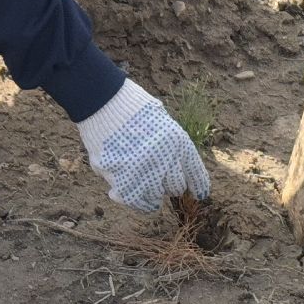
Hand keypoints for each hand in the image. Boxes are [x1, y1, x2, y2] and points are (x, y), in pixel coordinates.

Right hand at [76, 80, 210, 212]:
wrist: (104, 102)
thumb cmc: (133, 108)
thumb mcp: (162, 121)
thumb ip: (170, 146)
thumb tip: (172, 173)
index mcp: (179, 143)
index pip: (195, 174)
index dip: (198, 186)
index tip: (199, 194)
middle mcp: (166, 160)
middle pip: (175, 188)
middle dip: (168, 183)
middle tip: (157, 177)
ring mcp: (144, 173)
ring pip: (155, 198)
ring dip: (150, 192)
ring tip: (140, 182)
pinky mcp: (122, 181)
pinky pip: (133, 202)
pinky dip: (133, 200)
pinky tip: (128, 191)